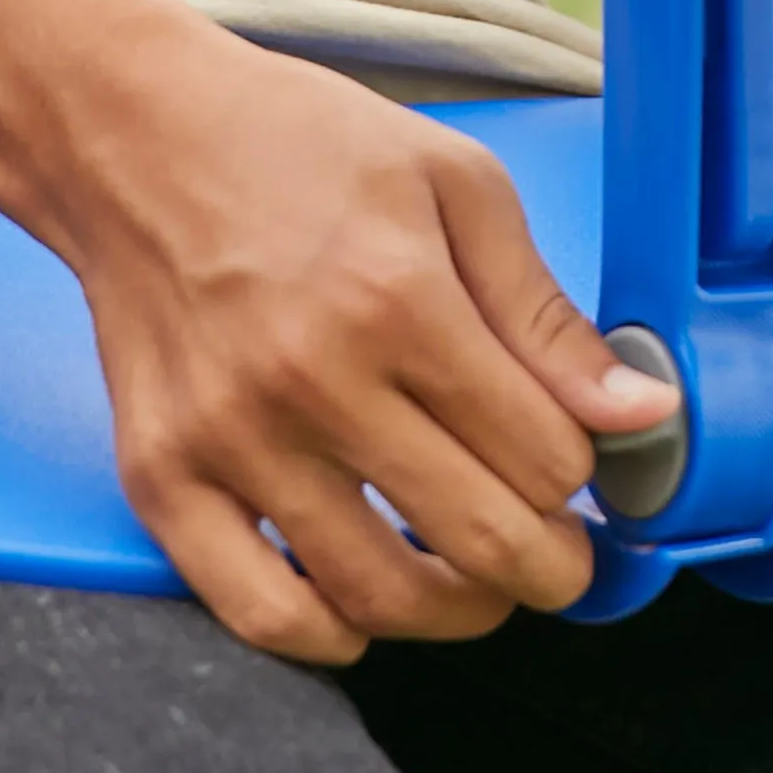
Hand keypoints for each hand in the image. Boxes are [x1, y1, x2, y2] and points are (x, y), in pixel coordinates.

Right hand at [36, 12, 681, 665]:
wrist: (130, 137)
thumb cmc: (299, 145)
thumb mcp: (454, 186)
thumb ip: (544, 313)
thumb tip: (641, 414)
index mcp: (399, 301)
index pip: (543, 458)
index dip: (584, 476)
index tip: (579, 465)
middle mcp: (312, 381)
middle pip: (478, 540)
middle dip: (550, 567)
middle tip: (561, 556)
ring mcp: (229, 439)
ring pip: (377, 596)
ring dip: (456, 611)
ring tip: (477, 580)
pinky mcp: (160, 476)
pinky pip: (255, 611)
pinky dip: (327, 635)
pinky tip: (364, 606)